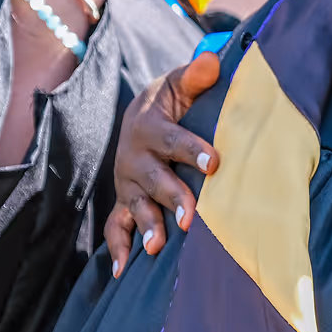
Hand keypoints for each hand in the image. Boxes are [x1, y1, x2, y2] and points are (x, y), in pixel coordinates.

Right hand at [103, 53, 222, 275]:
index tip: (215, 163)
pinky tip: (123, 272)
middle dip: (172, 197)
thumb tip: (212, 60)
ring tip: (157, 247)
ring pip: (136, 206)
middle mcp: (134, 157)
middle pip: (154, 179)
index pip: (172, 140)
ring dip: (147, 226)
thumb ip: (196, 75)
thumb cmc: (170, 102)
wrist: (139, 118)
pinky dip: (118, 249)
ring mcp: (128, 183)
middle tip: (191, 217)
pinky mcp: (125, 201)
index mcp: (149, 127)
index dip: (192, 150)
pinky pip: (117, 227)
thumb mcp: (179, 85)